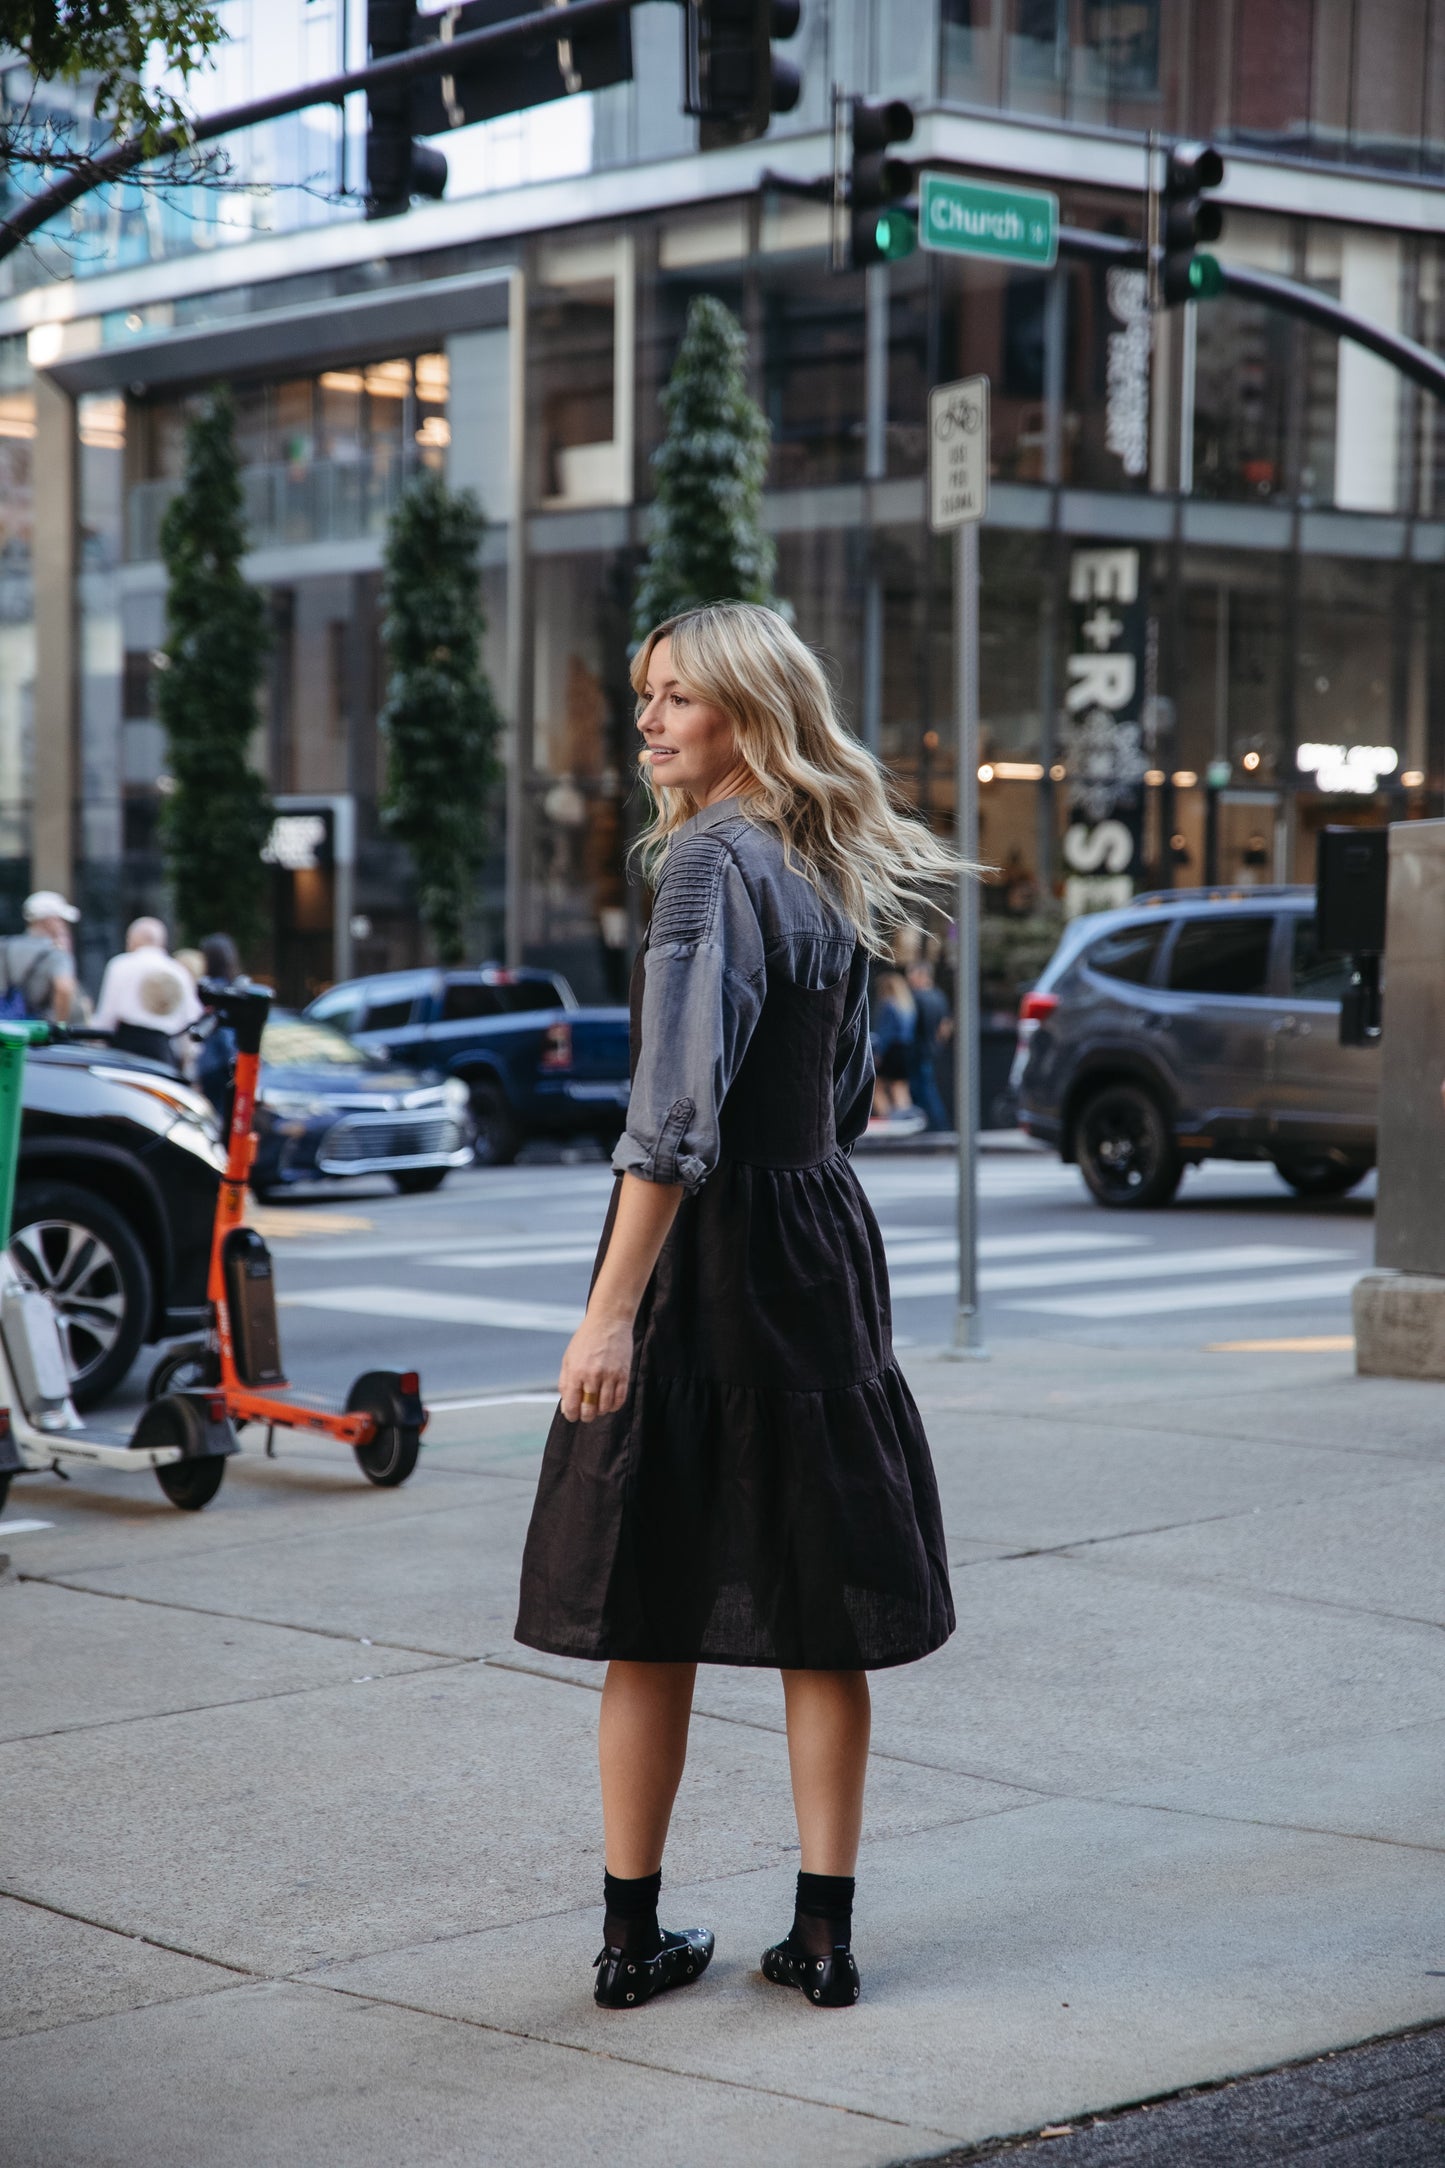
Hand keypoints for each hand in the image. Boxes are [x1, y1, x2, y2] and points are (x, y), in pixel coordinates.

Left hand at [559, 1308, 634, 1422]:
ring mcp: (609, 1376)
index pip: (572, 1405)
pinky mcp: (623, 1374)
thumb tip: (566, 1405)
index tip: (573, 1416)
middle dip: (586, 1416)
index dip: (571, 1415)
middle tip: (586, 1414)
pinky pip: (620, 1399)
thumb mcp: (568, 1358)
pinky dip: (615, 1406)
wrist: (608, 1322)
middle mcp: (592, 1376)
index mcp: (575, 1372)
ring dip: (601, 1411)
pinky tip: (610, 1402)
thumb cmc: (586, 1339)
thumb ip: (565, 1382)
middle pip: (589, 1410)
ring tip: (598, 1406)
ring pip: (605, 1407)